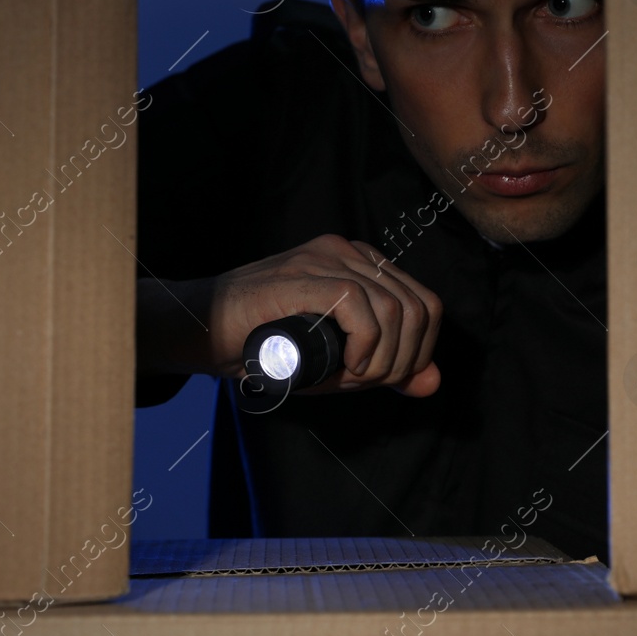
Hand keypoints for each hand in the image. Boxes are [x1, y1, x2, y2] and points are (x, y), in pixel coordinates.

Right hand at [204, 234, 442, 396]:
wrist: (203, 332)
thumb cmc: (267, 346)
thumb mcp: (338, 362)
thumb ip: (386, 368)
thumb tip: (433, 382)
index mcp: (360, 264)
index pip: (424, 304)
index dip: (417, 351)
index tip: (383, 378)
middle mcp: (347, 253)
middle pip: (417, 307)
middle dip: (402, 360)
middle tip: (364, 382)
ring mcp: (324, 259)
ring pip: (394, 308)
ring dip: (381, 359)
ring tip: (348, 378)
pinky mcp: (302, 275)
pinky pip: (357, 305)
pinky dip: (363, 345)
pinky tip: (344, 366)